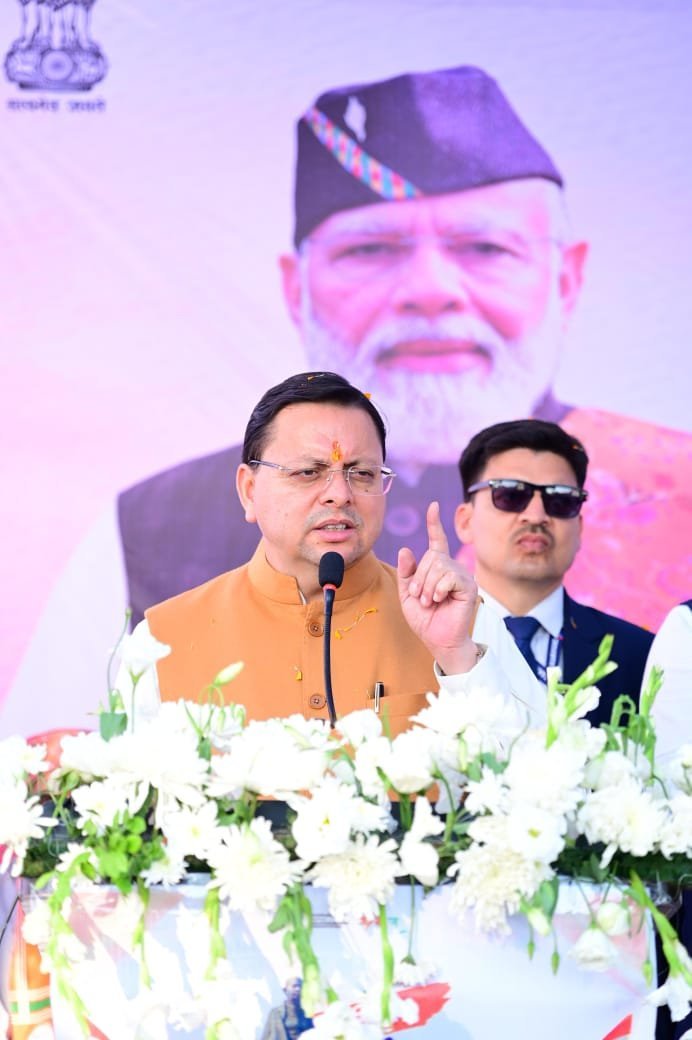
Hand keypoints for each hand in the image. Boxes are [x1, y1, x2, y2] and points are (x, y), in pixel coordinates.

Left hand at [397, 501, 479, 673]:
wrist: (438, 641)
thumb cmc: (425, 620)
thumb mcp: (408, 595)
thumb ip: (407, 573)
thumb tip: (406, 549)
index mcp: (438, 568)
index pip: (437, 541)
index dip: (434, 524)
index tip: (434, 506)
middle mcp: (452, 568)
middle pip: (431, 556)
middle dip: (419, 578)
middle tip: (421, 597)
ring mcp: (462, 576)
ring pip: (438, 565)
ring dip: (427, 586)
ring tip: (430, 601)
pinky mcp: (469, 586)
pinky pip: (449, 576)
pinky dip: (438, 589)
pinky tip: (439, 600)